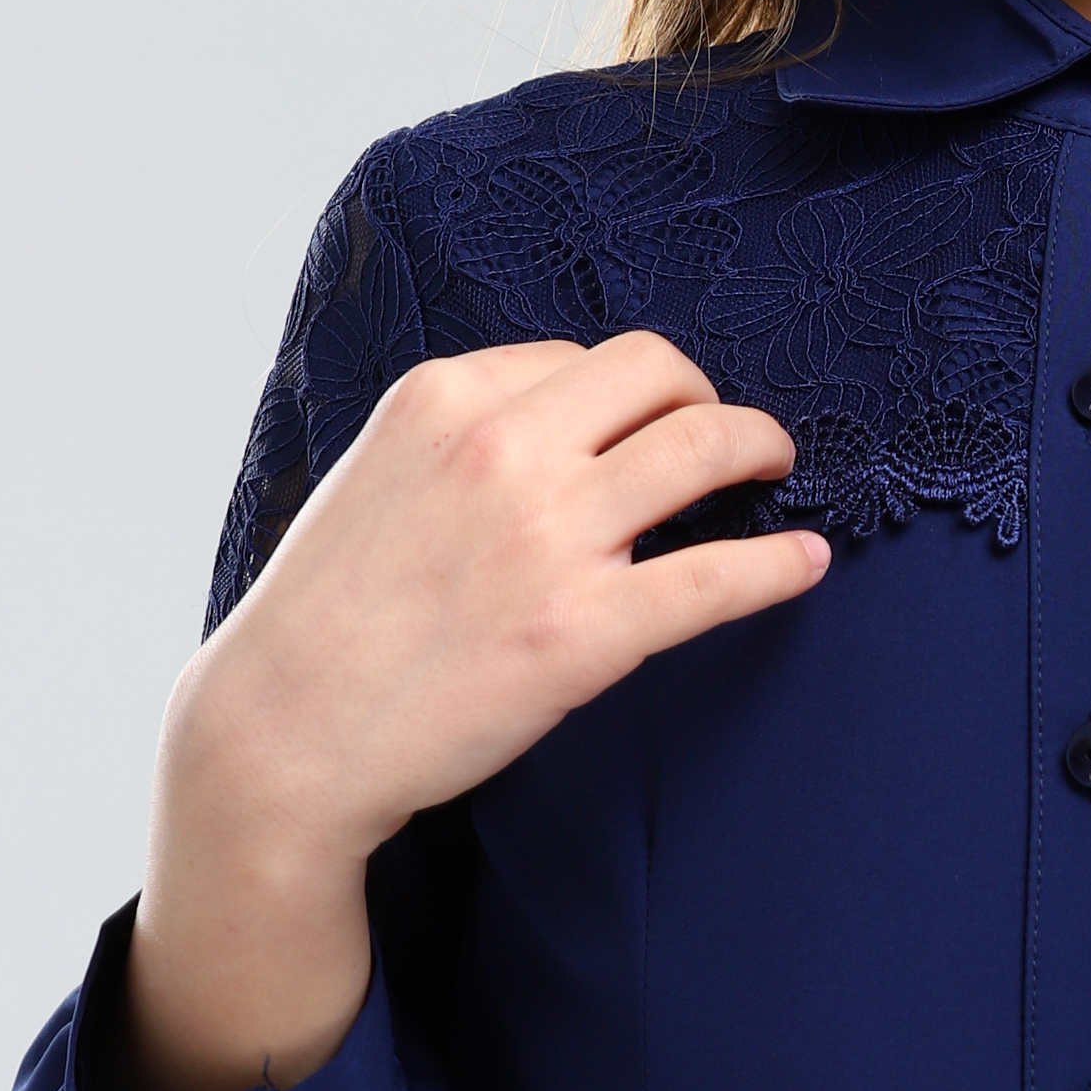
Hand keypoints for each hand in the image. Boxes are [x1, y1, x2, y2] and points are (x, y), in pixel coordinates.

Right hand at [117, 336, 824, 1090]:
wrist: (285, 732)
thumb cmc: (327, 615)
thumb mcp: (378, 475)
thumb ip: (463, 437)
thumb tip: (563, 425)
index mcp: (446, 396)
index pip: (581, 357)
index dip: (628, 393)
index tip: (647, 424)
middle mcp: (504, 446)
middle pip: (661, 373)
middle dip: (709, 397)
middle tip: (732, 438)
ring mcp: (551, 535)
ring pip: (706, 447)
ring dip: (759, 449)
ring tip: (774, 471)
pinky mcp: (586, 629)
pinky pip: (720, 574)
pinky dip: (779, 563)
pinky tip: (805, 564)